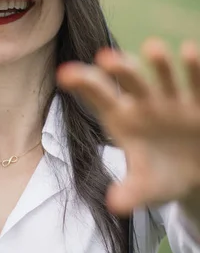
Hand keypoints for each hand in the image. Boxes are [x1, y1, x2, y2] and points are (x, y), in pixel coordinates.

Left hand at [56, 38, 199, 215]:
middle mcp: (144, 102)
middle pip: (129, 81)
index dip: (83, 84)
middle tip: (105, 57)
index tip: (64, 73)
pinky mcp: (198, 103)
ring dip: (159, 63)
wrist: (195, 176)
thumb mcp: (146, 188)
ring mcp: (172, 99)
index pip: (99, 97)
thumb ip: (131, 192)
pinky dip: (194, 68)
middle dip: (119, 69)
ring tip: (152, 48)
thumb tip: (115, 205)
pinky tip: (188, 51)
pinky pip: (195, 82)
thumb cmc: (160, 177)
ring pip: (163, 76)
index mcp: (122, 118)